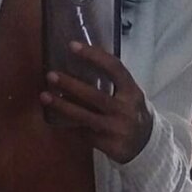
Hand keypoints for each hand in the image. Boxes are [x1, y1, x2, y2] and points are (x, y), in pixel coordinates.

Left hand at [40, 42, 152, 163]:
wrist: (146, 144)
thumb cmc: (131, 112)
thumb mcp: (129, 94)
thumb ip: (112, 81)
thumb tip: (79, 60)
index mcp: (132, 91)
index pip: (114, 68)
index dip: (94, 55)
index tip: (72, 45)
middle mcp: (126, 109)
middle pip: (95, 95)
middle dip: (71, 85)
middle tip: (50, 75)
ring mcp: (117, 129)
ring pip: (84, 116)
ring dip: (62, 106)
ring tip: (44, 96)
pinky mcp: (108, 145)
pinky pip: (83, 132)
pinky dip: (69, 124)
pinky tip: (55, 116)